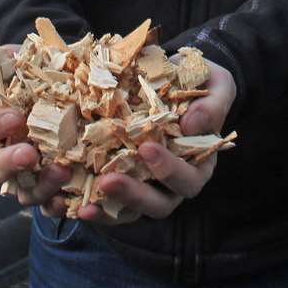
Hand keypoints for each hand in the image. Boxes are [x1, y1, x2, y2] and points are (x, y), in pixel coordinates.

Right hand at [0, 50, 70, 215]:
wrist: (89, 91)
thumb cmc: (47, 75)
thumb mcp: (26, 60)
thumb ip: (0, 62)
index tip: (15, 116)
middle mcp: (8, 155)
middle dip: (7, 162)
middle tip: (29, 153)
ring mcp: (31, 177)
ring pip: (24, 193)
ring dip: (41, 185)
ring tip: (63, 170)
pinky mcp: (56, 191)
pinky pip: (53, 207)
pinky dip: (62, 206)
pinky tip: (76, 202)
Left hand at [78, 60, 234, 222]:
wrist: (176, 76)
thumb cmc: (201, 84)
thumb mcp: (217, 85)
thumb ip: (213, 104)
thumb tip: (193, 125)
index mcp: (198, 163)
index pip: (188, 180)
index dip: (169, 170)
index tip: (146, 148)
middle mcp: (173, 182)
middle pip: (159, 204)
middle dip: (134, 196)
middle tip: (108, 181)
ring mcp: (146, 184)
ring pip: (130, 211)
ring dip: (107, 208)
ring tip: (85, 203)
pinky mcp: (122, 179)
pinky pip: (107, 201)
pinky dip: (90, 203)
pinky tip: (70, 196)